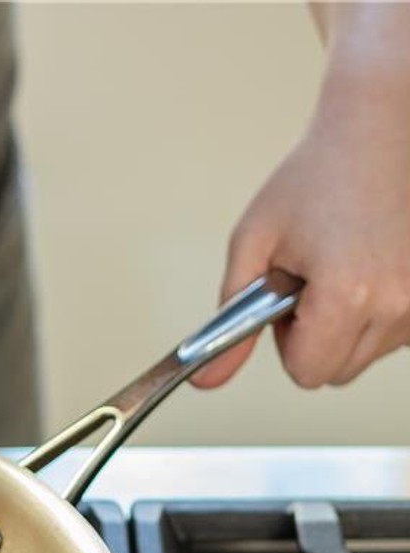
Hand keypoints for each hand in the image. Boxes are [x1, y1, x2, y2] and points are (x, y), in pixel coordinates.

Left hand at [193, 5, 409, 390]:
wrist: (380, 129)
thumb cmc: (314, 178)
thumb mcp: (253, 245)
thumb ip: (230, 321)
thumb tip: (206, 379)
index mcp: (349, 294)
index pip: (306, 372)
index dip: (285, 341)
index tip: (286, 300)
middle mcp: (399, 302)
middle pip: (335, 371)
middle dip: (313, 336)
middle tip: (309, 278)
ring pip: (364, 354)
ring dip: (344, 323)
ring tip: (339, 263)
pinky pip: (392, 332)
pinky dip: (374, 310)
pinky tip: (367, 263)